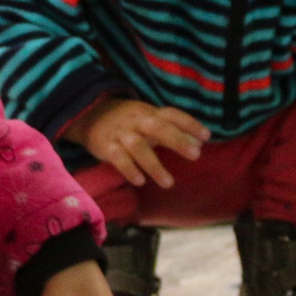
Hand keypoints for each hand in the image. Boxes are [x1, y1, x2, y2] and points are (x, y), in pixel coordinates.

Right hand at [69, 98, 207, 189]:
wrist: (90, 114)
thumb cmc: (129, 122)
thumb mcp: (150, 120)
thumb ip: (173, 131)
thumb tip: (199, 144)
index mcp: (150, 113)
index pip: (172, 114)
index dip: (189, 123)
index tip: (206, 136)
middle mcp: (137, 121)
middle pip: (158, 128)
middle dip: (177, 140)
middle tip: (196, 155)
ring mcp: (122, 133)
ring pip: (138, 147)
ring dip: (154, 165)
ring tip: (169, 183)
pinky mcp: (107, 147)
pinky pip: (118, 158)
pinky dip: (129, 170)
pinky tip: (140, 181)